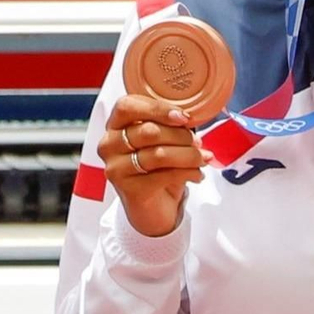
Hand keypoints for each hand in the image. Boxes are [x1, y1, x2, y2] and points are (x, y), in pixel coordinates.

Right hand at [97, 95, 212, 236]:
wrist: (153, 207)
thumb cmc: (157, 168)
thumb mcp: (161, 141)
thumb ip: (169, 125)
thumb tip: (190, 119)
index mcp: (115, 125)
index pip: (128, 106)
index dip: (157, 108)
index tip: (183, 117)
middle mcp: (109, 145)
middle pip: (148, 131)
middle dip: (181, 136)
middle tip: (198, 143)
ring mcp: (116, 168)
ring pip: (159, 154)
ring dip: (189, 155)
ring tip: (204, 158)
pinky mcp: (129, 189)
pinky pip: (165, 175)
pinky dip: (188, 172)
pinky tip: (198, 174)